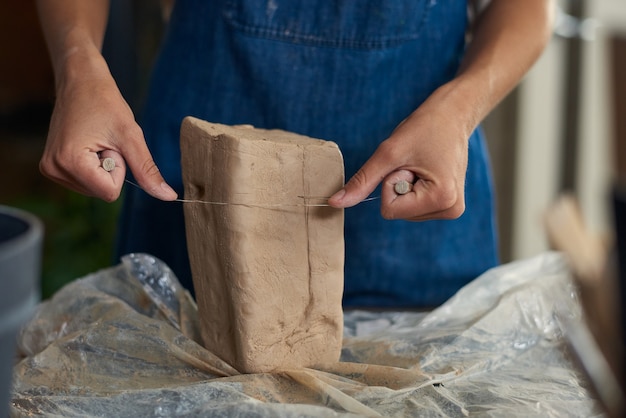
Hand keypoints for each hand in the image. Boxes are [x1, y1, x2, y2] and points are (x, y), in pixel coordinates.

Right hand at [39, 55, 176, 201]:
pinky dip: (93, 166)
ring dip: (103, 167)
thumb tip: (169, 197)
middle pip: (102, 192)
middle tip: (103, 140)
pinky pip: (85, 181)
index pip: (110, 192)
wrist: (81, 80)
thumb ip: (148, 170)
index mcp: (70, 163)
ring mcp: (50, 169)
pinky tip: (88, 143)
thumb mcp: (131, 137)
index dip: (119, 169)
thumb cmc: (105, 102)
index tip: (111, 144)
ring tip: (96, 140)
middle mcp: (54, 169)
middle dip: (111, 168)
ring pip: (95, 188)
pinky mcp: (51, 166)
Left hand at [328, 84, 470, 220]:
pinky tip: (427, 170)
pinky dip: (413, 188)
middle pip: (397, 212)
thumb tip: (334, 203)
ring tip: (422, 165)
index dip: (389, 184)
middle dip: (398, 185)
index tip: (407, 163)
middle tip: (416, 162)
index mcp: (442, 199)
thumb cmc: (423, 127)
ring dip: (406, 186)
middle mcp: (451, 209)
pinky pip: (413, 207)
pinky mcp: (448, 205)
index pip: (390, 211)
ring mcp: (452, 209)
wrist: (453, 114)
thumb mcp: (388, 153)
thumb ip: (362, 181)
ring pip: (404, 211)